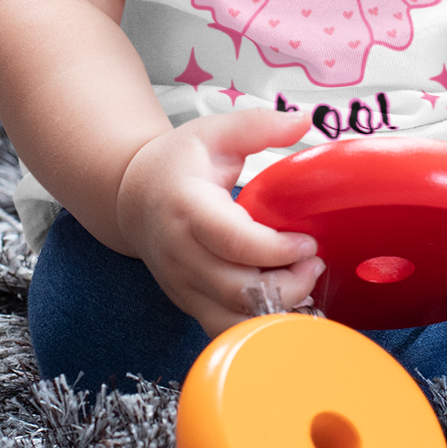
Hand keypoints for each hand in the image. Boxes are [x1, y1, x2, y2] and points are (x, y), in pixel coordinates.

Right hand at [116, 109, 322, 337]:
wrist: (132, 196)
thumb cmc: (177, 164)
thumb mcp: (215, 133)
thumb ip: (259, 125)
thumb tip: (303, 118)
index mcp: (188, 208)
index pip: (234, 242)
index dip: (278, 250)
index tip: (308, 242)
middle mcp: (180, 253)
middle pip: (238, 289)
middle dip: (288, 284)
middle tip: (314, 262)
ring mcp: (181, 284)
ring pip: (232, 319)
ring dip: (276, 310)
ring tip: (302, 282)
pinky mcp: (187, 303)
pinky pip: (225, 329)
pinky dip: (257, 325)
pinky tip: (282, 301)